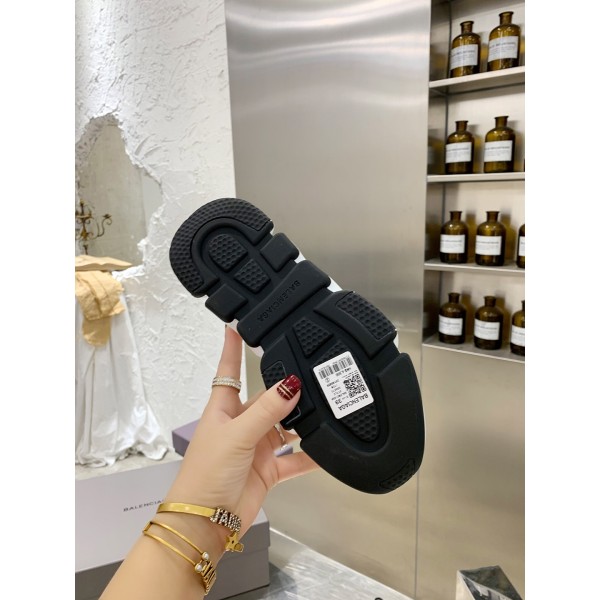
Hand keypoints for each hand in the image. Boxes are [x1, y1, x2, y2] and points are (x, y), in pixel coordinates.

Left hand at [165, 326, 319, 535]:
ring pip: (284, 426)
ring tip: (327, 405)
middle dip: (286, 388)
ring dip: (302, 420)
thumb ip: (267, 410)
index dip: (233, 347)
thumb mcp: (237, 435)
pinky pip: (294, 459)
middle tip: (312, 372)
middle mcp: (240, 424)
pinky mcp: (268, 470)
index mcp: (223, 409)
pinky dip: (310, 456)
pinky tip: (328, 450)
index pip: (229, 370)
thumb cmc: (208, 472)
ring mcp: (255, 447)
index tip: (237, 324)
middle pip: (266, 399)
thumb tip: (292, 383)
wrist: (205, 522)